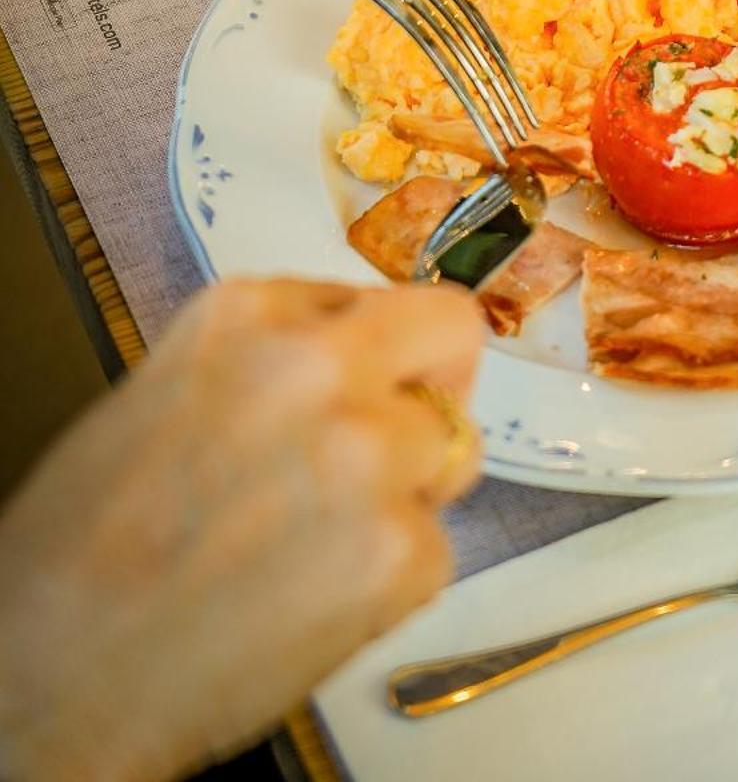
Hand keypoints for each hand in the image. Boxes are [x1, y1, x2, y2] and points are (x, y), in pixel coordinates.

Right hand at [0, 277, 483, 781]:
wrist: (46, 675)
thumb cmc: (88, 545)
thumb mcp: (177, 388)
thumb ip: (277, 359)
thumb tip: (366, 361)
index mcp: (253, 310)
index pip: (391, 300)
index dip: (384, 356)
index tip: (370, 391)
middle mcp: (320, 363)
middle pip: (452, 337)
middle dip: (434, 392)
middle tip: (390, 452)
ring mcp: (367, 453)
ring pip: (451, 451)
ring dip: (406, 496)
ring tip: (313, 545)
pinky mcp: (399, 551)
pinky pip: (435, 548)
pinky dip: (391, 582)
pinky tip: (307, 601)